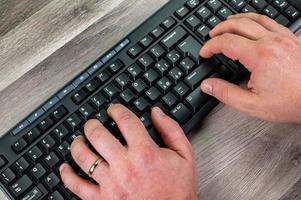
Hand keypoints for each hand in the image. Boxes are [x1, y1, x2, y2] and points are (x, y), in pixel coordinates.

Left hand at [59, 104, 196, 199]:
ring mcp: (110, 184)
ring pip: (83, 157)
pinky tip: (65, 167)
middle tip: (92, 123)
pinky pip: (77, 185)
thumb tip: (157, 112)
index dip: (117, 110)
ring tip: (78, 140)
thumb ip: (172, 130)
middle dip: (92, 124)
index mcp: (145, 153)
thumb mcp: (184, 156)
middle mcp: (125, 166)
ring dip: (77, 144)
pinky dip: (67, 174)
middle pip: (98, 135)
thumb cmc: (178, 190)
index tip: (113, 109)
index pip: (125, 120)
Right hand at [200, 13, 300, 122]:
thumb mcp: (252, 104)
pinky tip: (251, 24)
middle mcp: (271, 41)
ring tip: (226, 24)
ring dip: (236, 19)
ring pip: (254, 18)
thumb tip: (207, 85)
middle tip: (211, 36)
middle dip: (220, 28)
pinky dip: (255, 19)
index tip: (204, 52)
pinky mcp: (291, 38)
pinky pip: (270, 21)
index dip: (211, 46)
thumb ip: (226, 94)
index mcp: (259, 56)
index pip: (226, 42)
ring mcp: (283, 37)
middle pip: (238, 24)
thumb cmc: (291, 102)